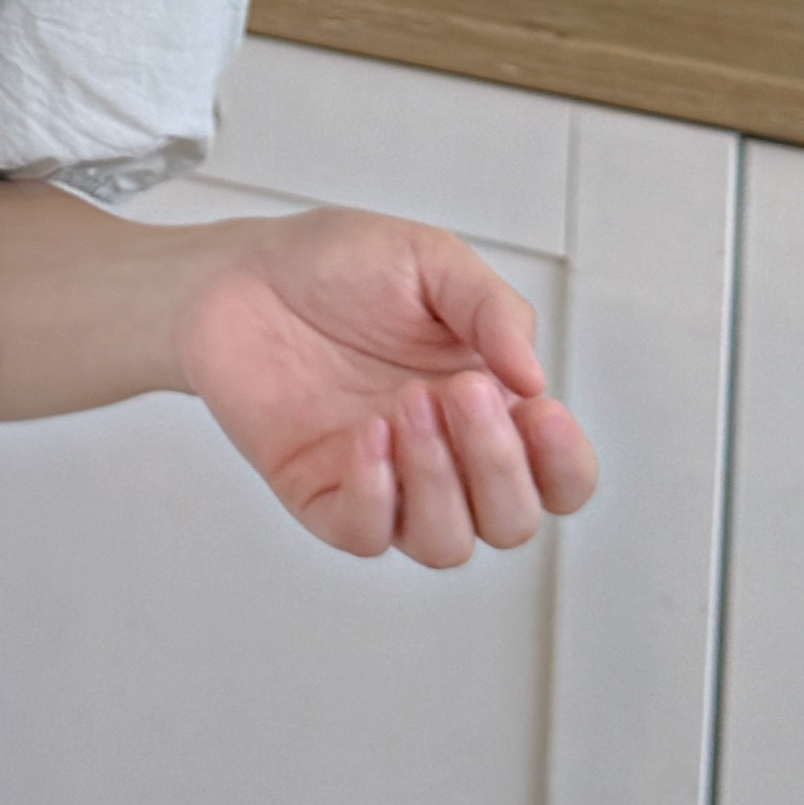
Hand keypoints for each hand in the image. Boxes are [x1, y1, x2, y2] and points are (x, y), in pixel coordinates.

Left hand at [175, 204, 597, 566]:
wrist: (239, 271)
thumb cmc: (336, 265)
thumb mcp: (430, 260)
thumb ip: (494, 311)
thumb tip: (536, 378)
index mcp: (489, 407)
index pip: (559, 478)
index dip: (564, 464)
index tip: (540, 411)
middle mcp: (445, 456)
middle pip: (511, 521)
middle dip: (498, 465)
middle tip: (460, 391)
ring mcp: (385, 482)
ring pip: (446, 544)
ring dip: (439, 482)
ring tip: (405, 404)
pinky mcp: (321, 494)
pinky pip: (366, 535)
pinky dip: (375, 494)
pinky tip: (366, 434)